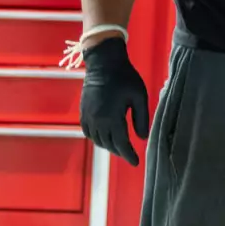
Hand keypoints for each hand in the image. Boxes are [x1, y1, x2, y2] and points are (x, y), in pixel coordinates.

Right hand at [79, 36, 149, 164]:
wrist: (104, 62)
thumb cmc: (125, 77)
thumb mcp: (139, 96)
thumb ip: (141, 118)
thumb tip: (142, 138)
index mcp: (111, 117)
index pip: (120, 143)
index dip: (128, 155)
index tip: (136, 163)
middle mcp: (97, 120)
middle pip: (108, 144)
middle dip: (120, 151)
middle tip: (130, 154)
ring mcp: (87, 116)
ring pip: (97, 140)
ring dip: (108, 145)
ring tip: (120, 146)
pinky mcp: (83, 111)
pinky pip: (88, 132)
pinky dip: (97, 138)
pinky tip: (105, 137)